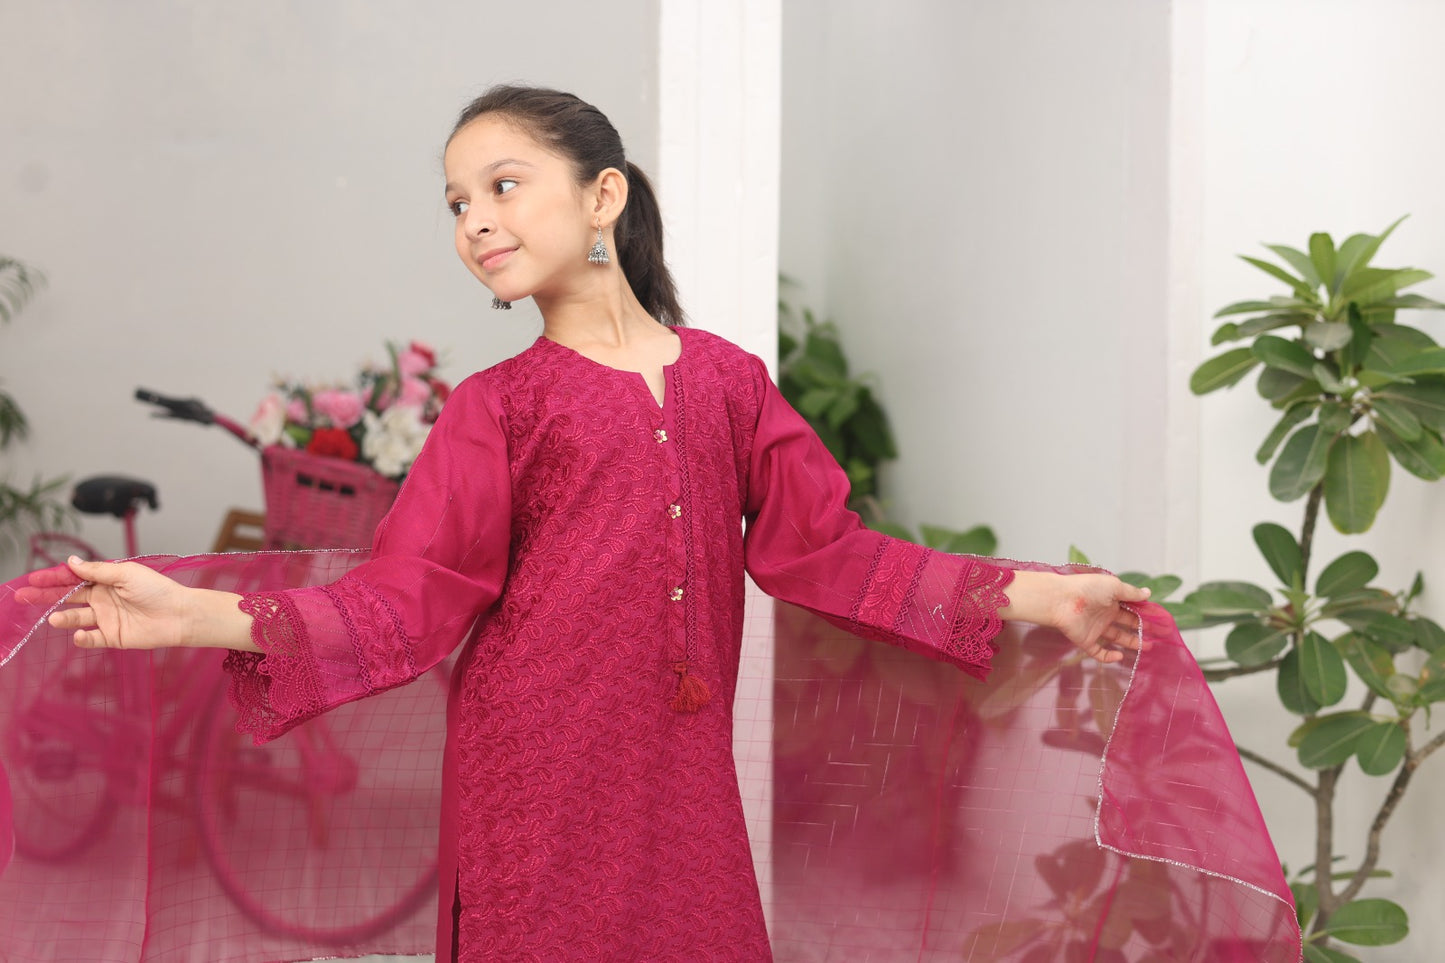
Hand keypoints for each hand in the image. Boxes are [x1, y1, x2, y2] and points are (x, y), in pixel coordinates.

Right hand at [31, 556, 197, 649]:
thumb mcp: (127, 574)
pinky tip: (79, 634)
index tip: (33, 579)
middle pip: (67, 598)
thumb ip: (98, 571)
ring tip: (53, 618)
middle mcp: (102, 599)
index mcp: (105, 581)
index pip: (73, 579)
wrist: (179, 614)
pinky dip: (82, 638)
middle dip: (45, 596)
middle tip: (24, 597)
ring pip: (76, 618)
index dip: (53, 578)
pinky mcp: (112, 636)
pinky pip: (91, 639)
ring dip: (63, 618)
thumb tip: (71, 562)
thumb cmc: (158, 590)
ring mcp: (106, 618)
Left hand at [1000, 571, 1148, 663]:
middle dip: (1143, 630)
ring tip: (1148, 647)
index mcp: (1111, 600)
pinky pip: (1099, 652)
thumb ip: (1131, 593)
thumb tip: (1148, 593)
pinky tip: (1120, 656)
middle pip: (1127, 624)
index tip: (1161, 622)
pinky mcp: (1086, 641)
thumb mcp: (1114, 586)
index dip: (1146, 615)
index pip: (1132, 609)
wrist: (1061, 600)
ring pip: (1116, 638)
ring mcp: (1095, 628)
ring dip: (1132, 643)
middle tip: (1160, 637)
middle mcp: (1104, 614)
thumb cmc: (1088, 589)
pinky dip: (1109, 657)